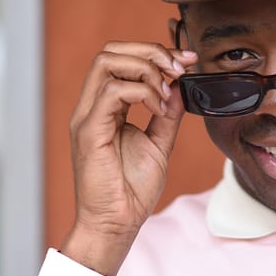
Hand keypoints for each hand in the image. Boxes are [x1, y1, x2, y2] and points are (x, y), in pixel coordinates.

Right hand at [62, 41, 197, 275]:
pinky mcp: (89, 131)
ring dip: (147, 69)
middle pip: (111, 51)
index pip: (121, 59)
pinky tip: (159, 109)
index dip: (155, 52)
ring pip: (107, 62)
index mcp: (105, 108)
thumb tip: (180, 87)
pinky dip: (142, 93)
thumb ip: (167, 114)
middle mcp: (92, 107)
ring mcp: (87, 117)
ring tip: (167, 93)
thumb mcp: (159, 144)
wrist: (117, 224)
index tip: (187, 61)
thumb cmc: (132, 190)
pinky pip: (112, 92)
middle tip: (180, 69)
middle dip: (152, 51)